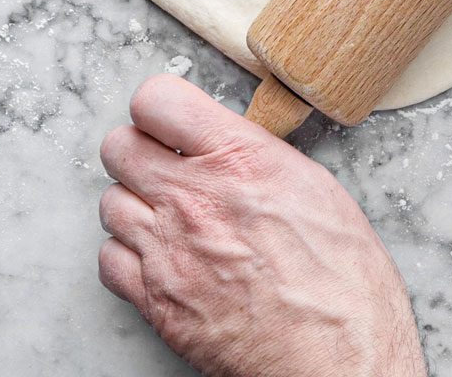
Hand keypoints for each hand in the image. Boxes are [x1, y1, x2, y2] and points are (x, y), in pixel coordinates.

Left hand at [97, 75, 426, 376]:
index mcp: (238, 158)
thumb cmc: (343, 280)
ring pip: (109, 203)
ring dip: (134, 206)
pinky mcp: (155, 300)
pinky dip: (128, 258)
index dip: (160, 111)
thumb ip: (257, 157)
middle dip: (139, 153)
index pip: (155, 100)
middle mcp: (192, 197)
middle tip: (166, 170)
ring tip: (169, 220)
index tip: (172, 124)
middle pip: (118, 148)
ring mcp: (167, 249)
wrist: (337, 356)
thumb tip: (227, 146)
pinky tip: (161, 261)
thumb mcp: (314, 187)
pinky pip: (108, 260)